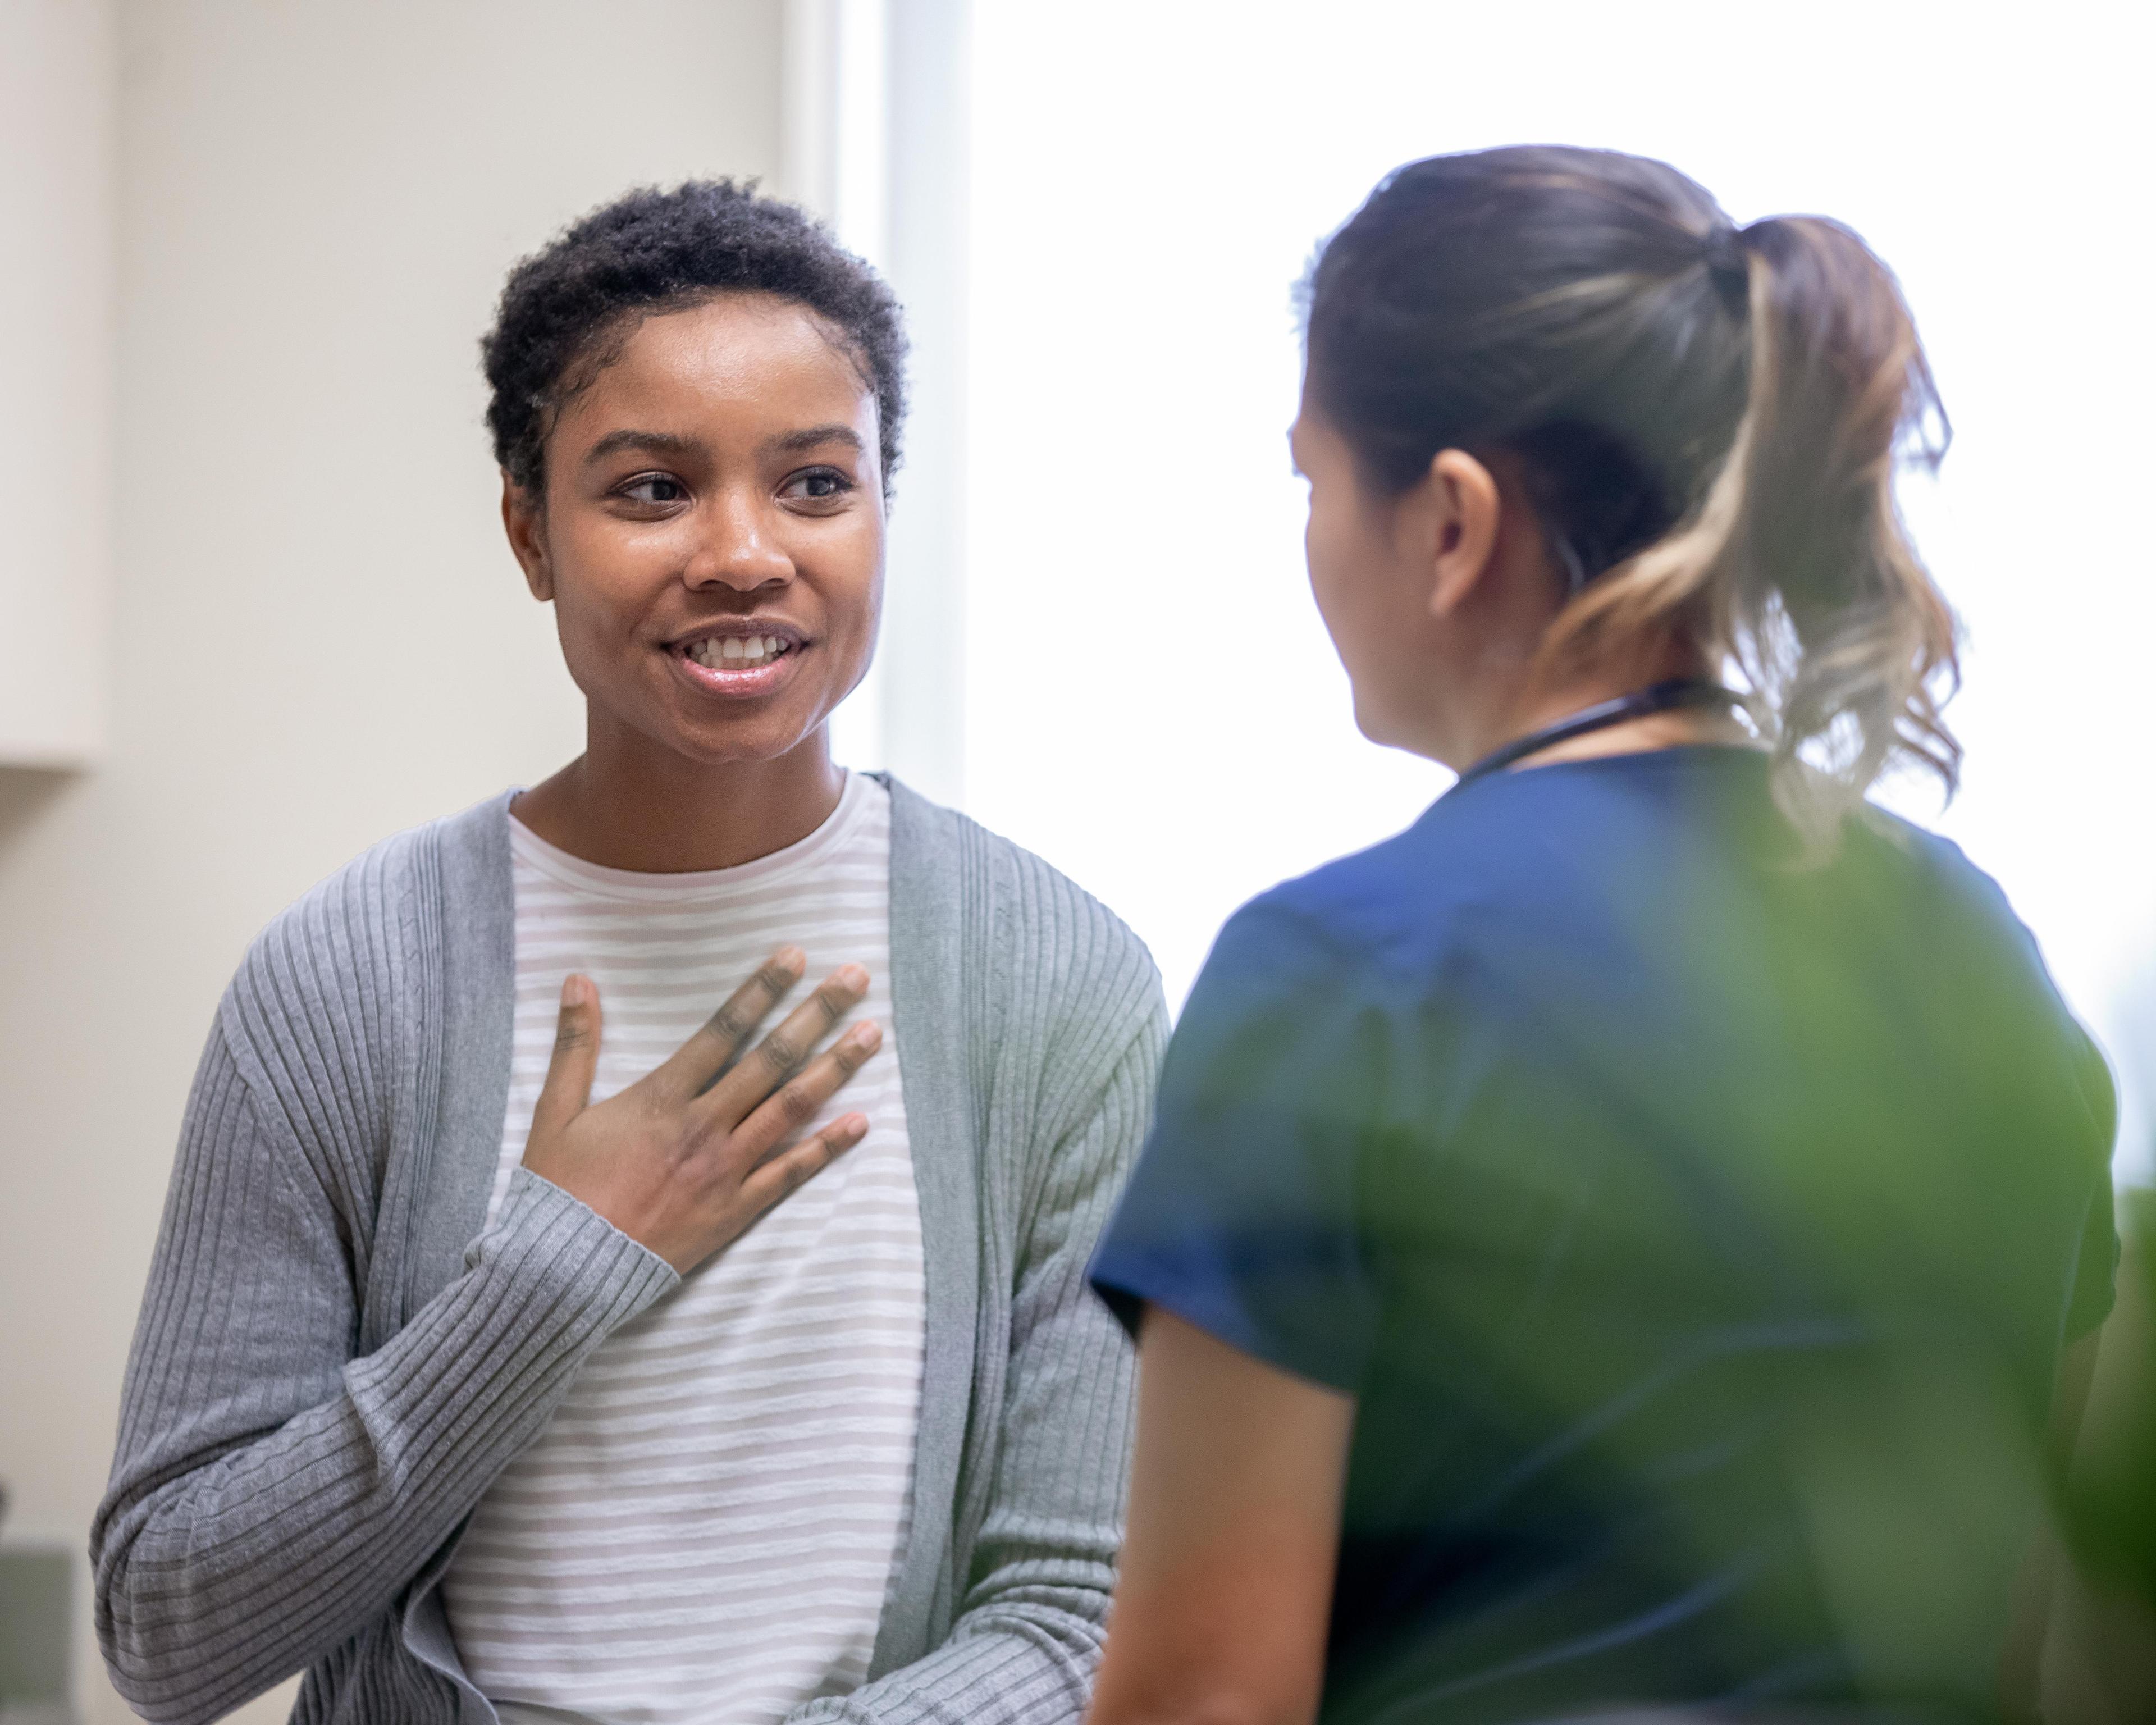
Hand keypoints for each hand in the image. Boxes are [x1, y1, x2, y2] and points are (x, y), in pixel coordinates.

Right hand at [522, 947, 882, 1273]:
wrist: (562, 1272)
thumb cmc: (558, 1191)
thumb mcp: (555, 1111)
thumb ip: (574, 1043)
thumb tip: (579, 979)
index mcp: (663, 1097)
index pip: (724, 1029)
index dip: (762, 989)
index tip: (795, 955)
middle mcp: (703, 1127)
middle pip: (772, 1059)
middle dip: (817, 1014)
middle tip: (855, 979)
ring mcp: (725, 1170)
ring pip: (791, 1108)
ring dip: (835, 1068)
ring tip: (872, 1034)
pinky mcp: (735, 1211)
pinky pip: (790, 1174)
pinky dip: (827, 1147)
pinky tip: (860, 1122)